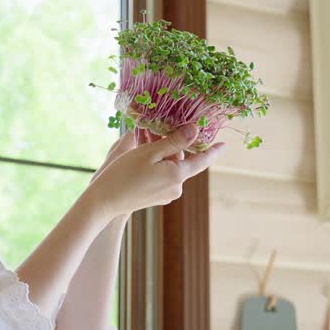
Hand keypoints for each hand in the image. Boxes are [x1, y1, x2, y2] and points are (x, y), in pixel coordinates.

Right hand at [84, 124, 224, 219]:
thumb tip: (195, 131)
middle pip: (181, 159)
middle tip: (154, 127)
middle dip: (170, 144)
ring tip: (142, 137)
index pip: (202, 161)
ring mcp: (167, 194)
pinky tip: (141, 155)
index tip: (224, 144)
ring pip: (169, 166)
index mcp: (178, 176)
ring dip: (160, 152)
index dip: (213, 150)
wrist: (104, 202)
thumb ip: (175, 142)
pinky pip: (162, 175)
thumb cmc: (123, 174)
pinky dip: (155, 164)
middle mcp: (176, 188)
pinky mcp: (157, 197)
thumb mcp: (149, 152)